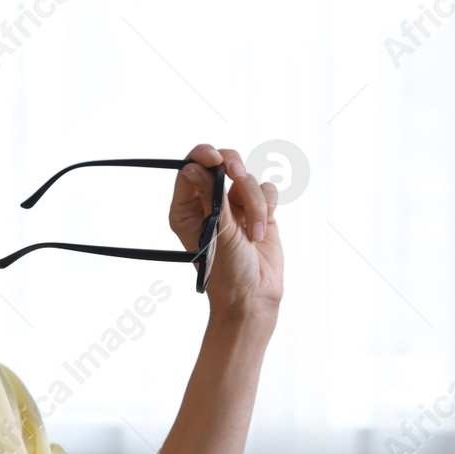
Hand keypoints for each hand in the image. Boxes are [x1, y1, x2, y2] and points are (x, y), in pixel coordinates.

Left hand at [168, 144, 282, 321]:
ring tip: (253, 234)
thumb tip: (192, 167)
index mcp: (188, 209)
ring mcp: (236, 206)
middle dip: (232, 167)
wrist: (253, 296)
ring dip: (254, 203)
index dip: (203, 156)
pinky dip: (267, 207)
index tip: (216, 159)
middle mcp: (210, 203)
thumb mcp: (216, 232)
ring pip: (247, 179)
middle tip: (238, 175)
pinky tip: (261, 231)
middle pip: (221, 163)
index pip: (190, 169)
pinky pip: (266, 190)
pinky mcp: (260, 211)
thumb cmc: (227, 273)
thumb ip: (209, 197)